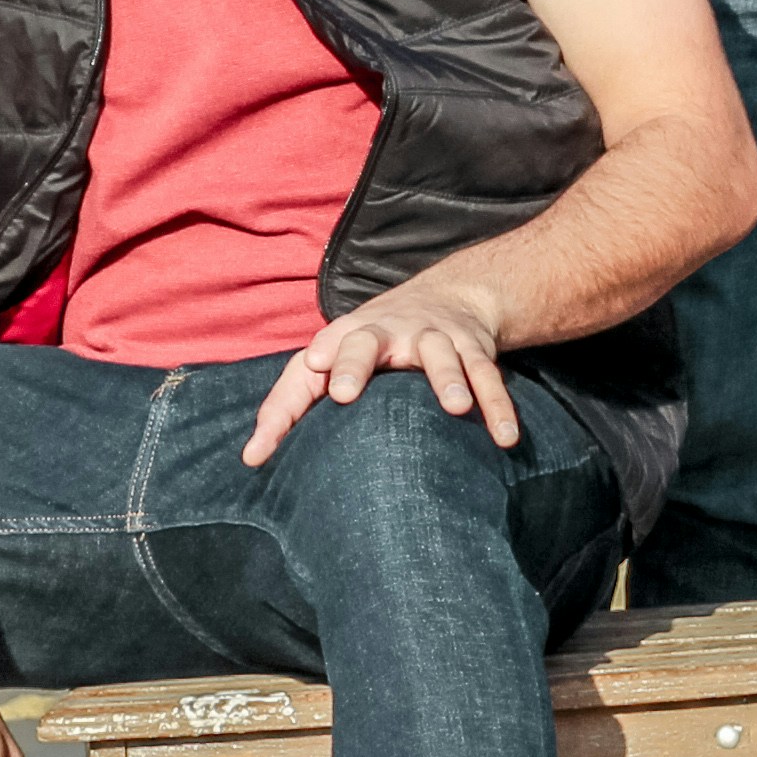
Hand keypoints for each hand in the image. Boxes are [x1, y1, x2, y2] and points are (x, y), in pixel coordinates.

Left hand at [245, 270, 520, 464]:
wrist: (448, 296)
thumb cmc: (371, 344)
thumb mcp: (330, 362)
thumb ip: (288, 408)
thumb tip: (251, 459)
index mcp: (349, 335)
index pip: (322, 350)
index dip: (315, 359)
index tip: (312, 367)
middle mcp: (389, 332)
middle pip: (367, 340)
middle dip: (356, 362)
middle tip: (345, 391)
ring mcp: (435, 338)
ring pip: (441, 355)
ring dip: (447, 379)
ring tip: (454, 409)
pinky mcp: (474, 350)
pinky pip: (489, 377)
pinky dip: (499, 406)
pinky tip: (505, 437)